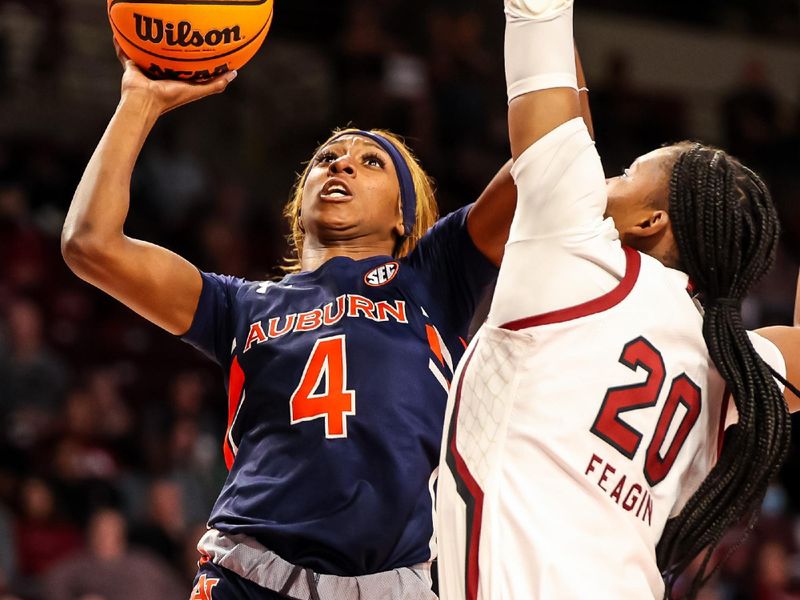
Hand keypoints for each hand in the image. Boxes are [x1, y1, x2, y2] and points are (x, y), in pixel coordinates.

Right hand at [113, 39, 236, 115]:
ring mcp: (145, 71)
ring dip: (145, 44)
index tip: (201, 44)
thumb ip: (215, 84)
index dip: (193, 57)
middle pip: (166, 58)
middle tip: (173, 30)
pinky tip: (118, 33)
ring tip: (146, 28)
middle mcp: (161, 75)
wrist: (145, 100)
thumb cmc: (170, 97)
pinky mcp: (131, 67)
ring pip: (145, 54)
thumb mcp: (197, 90)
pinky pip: (124, 54)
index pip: (187, 67)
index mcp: (176, 80)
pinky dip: (121, 45)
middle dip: (169, 46)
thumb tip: (234, 73)